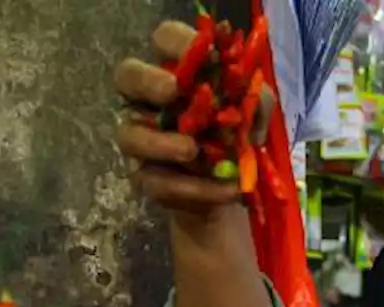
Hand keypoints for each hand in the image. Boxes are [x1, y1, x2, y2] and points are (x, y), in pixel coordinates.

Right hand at [114, 20, 272, 216]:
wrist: (232, 185)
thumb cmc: (237, 133)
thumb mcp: (256, 111)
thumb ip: (254, 99)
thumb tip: (246, 100)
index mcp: (176, 71)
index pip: (165, 39)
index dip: (179, 43)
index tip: (206, 57)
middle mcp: (148, 99)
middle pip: (127, 76)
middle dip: (148, 81)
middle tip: (173, 91)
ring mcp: (140, 138)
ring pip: (130, 135)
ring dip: (161, 143)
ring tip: (193, 152)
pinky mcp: (144, 177)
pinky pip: (156, 181)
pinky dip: (191, 187)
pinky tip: (221, 190)